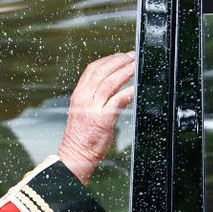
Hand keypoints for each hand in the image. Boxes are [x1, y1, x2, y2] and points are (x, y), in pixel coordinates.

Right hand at [58, 52, 135, 184]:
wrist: (75, 156)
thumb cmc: (81, 137)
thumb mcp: (82, 112)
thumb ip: (94, 98)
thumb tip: (111, 88)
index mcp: (78, 95)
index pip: (92, 69)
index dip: (108, 59)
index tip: (121, 55)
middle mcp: (84, 99)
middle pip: (102, 71)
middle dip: (119, 61)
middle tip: (133, 56)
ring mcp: (92, 108)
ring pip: (110, 82)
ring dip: (126, 71)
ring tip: (137, 66)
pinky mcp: (103, 119)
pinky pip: (118, 100)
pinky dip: (129, 91)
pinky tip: (137, 88)